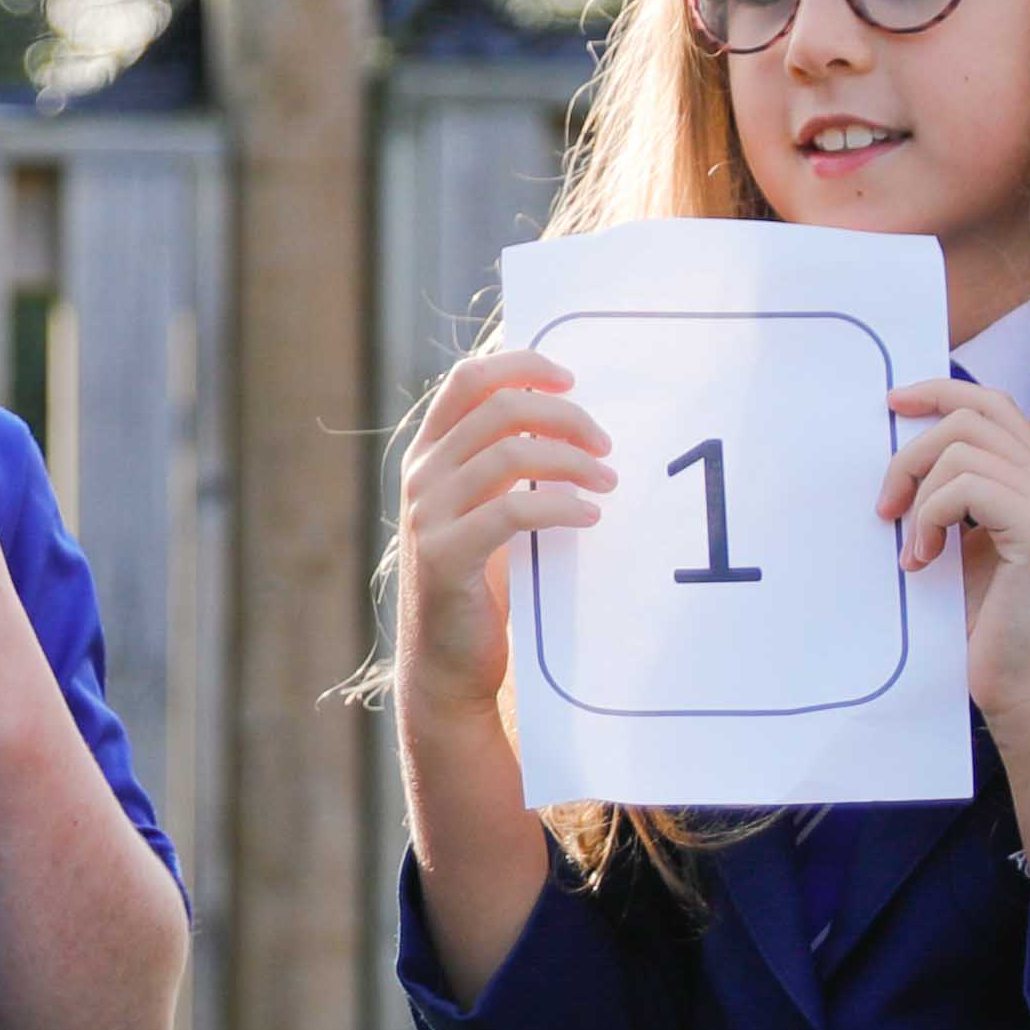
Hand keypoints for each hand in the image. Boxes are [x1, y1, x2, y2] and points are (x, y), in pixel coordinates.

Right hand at [390, 347, 611, 717]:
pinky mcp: (446, 556)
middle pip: (500, 408)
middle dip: (565, 416)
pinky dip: (560, 505)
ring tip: (608, 482)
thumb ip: (503, 463)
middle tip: (606, 445)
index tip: (570, 379)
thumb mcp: (484, 508)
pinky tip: (589, 517)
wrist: (448, 662)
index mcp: (428, 453)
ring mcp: (428, 515)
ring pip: (510, 453)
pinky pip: (513, 511)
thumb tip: (570, 419)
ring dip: (573, 462)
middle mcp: (421, 475)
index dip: (522, 367)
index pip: (469, 379)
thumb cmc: (481, 581)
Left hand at [880, 377, 1029, 756]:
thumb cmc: (986, 629)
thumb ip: (945, 501)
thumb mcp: (958, 550)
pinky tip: (924, 562)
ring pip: (961, 448)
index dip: (939, 391)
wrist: (1025, 690)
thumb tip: (895, 458)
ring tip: (914, 551)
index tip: (891, 404)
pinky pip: (965, 487)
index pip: (991, 405)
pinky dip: (930, 520)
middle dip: (912, 450)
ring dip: (918, 497)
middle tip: (885, 508)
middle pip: (972, 414)